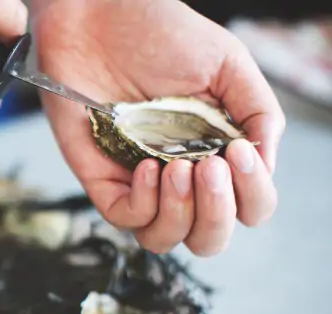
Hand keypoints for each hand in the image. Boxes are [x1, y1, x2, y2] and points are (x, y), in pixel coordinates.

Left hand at [32, 0, 284, 255]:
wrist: (98, 15)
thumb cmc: (160, 33)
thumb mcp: (227, 65)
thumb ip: (258, 113)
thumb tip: (266, 164)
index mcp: (216, 154)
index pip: (248, 207)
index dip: (251, 195)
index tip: (239, 154)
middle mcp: (180, 175)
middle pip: (209, 237)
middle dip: (217, 214)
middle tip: (208, 167)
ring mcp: (138, 180)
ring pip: (164, 239)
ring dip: (181, 214)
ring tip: (179, 167)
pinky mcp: (100, 176)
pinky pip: (124, 218)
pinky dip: (142, 202)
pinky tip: (148, 165)